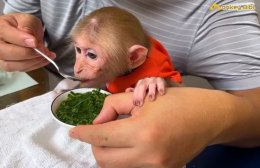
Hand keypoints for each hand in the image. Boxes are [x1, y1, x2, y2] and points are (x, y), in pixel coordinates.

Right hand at [0, 13, 55, 71]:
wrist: (23, 31)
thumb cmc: (22, 24)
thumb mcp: (28, 19)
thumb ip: (28, 27)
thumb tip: (31, 40)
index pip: (5, 34)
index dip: (20, 39)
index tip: (35, 42)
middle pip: (4, 53)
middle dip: (26, 53)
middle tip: (43, 50)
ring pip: (11, 65)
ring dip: (31, 62)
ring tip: (46, 55)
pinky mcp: (9, 66)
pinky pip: (20, 69)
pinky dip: (34, 65)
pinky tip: (44, 59)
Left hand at [69, 88, 226, 167]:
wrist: (210, 117)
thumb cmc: (178, 101)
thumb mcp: (142, 96)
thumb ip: (114, 106)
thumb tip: (98, 120)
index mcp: (142, 132)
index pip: (101, 137)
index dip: (83, 133)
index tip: (74, 131)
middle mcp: (148, 155)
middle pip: (104, 159)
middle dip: (94, 145)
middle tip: (97, 131)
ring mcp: (157, 167)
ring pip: (116, 167)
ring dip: (108, 153)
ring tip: (114, 136)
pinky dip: (123, 158)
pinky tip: (127, 145)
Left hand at [126, 77, 165, 105]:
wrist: (160, 85)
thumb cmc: (149, 91)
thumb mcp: (142, 92)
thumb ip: (135, 92)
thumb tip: (127, 90)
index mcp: (140, 83)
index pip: (136, 89)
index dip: (135, 96)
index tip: (135, 104)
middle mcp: (146, 80)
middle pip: (142, 86)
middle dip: (141, 95)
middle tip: (140, 104)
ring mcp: (153, 79)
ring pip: (152, 84)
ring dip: (151, 92)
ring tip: (151, 99)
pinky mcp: (161, 80)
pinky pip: (161, 83)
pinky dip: (161, 87)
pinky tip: (161, 93)